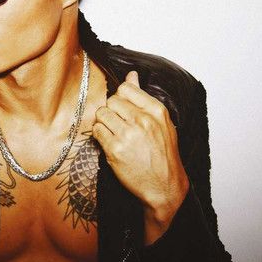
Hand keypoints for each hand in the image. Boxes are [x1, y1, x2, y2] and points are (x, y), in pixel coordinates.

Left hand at [92, 70, 189, 242]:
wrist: (165, 186)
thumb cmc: (163, 154)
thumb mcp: (161, 122)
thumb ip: (143, 98)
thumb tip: (131, 75)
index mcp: (156, 111)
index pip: (126, 88)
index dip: (121, 97)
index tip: (122, 107)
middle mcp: (142, 120)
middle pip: (112, 100)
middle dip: (111, 110)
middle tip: (117, 122)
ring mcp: (128, 135)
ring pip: (102, 114)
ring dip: (104, 122)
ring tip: (113, 132)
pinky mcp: (115, 150)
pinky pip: (97, 131)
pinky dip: (100, 135)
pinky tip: (109, 142)